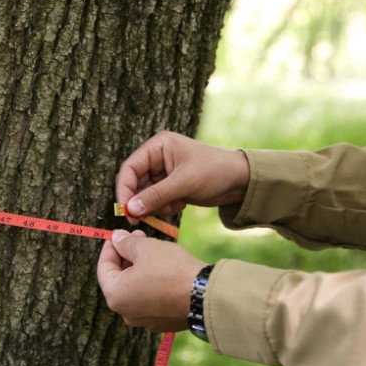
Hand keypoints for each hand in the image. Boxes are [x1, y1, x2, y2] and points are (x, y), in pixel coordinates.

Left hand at [97, 230, 206, 332]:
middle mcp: (126, 313)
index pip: (104, 268)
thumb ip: (126, 243)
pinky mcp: (164, 322)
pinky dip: (153, 284)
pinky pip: (152, 299)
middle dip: (127, 256)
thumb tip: (116, 239)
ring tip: (152, 250)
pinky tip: (164, 270)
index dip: (110, 247)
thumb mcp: (145, 248)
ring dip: (140, 268)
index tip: (117, 235)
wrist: (206, 295)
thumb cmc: (171, 270)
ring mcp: (146, 320)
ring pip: (136, 289)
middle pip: (120, 279)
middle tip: (138, 237)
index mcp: (115, 296)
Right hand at [116, 131, 249, 218]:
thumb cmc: (215, 172)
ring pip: (144, 194)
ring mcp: (163, 172)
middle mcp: (157, 157)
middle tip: (139, 219)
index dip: (124, 189)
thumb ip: (155, 196)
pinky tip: (181, 205)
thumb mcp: (184, 183)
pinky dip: (164, 207)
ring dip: (154, 205)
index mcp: (158, 146)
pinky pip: (155, 200)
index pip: (130, 168)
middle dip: (139, 201)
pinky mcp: (170, 186)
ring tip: (174, 206)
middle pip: (134, 182)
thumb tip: (130, 209)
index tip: (125, 209)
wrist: (241, 181)